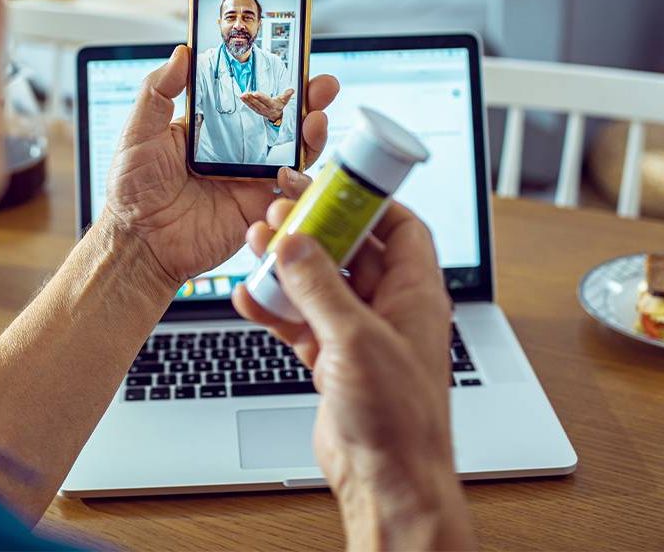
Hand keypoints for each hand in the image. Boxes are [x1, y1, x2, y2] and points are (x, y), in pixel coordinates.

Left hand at [104, 45, 338, 285]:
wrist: (139, 242)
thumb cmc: (132, 190)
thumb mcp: (140, 131)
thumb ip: (158, 91)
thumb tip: (181, 52)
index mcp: (213, 127)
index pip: (250, 94)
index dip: (274, 77)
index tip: (291, 58)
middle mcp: (238, 150)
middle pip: (282, 120)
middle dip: (307, 99)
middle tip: (321, 85)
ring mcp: (251, 179)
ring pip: (295, 152)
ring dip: (313, 134)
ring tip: (316, 119)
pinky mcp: (258, 208)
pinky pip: (290, 193)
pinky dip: (300, 179)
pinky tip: (292, 169)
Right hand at [233, 200, 474, 550]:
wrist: (387, 480)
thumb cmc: (398, 417)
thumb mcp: (356, 339)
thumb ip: (320, 287)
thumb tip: (294, 243)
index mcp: (415, 293)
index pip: (400, 227)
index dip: (367, 200)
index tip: (330, 183)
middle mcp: (390, 309)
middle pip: (352, 250)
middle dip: (314, 229)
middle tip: (278, 210)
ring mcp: (360, 335)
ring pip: (321, 284)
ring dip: (288, 266)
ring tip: (255, 244)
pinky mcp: (333, 360)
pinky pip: (301, 321)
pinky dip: (276, 308)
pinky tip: (248, 296)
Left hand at [240, 88, 293, 123]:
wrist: (277, 116)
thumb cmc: (280, 106)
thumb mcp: (285, 100)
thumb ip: (287, 94)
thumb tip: (292, 90)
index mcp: (274, 106)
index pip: (267, 101)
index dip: (261, 97)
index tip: (255, 93)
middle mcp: (267, 109)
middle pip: (258, 104)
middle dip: (251, 99)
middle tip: (246, 93)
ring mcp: (261, 111)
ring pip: (253, 105)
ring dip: (247, 100)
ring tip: (242, 95)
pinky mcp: (256, 110)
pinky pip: (250, 106)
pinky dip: (246, 102)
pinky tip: (242, 97)